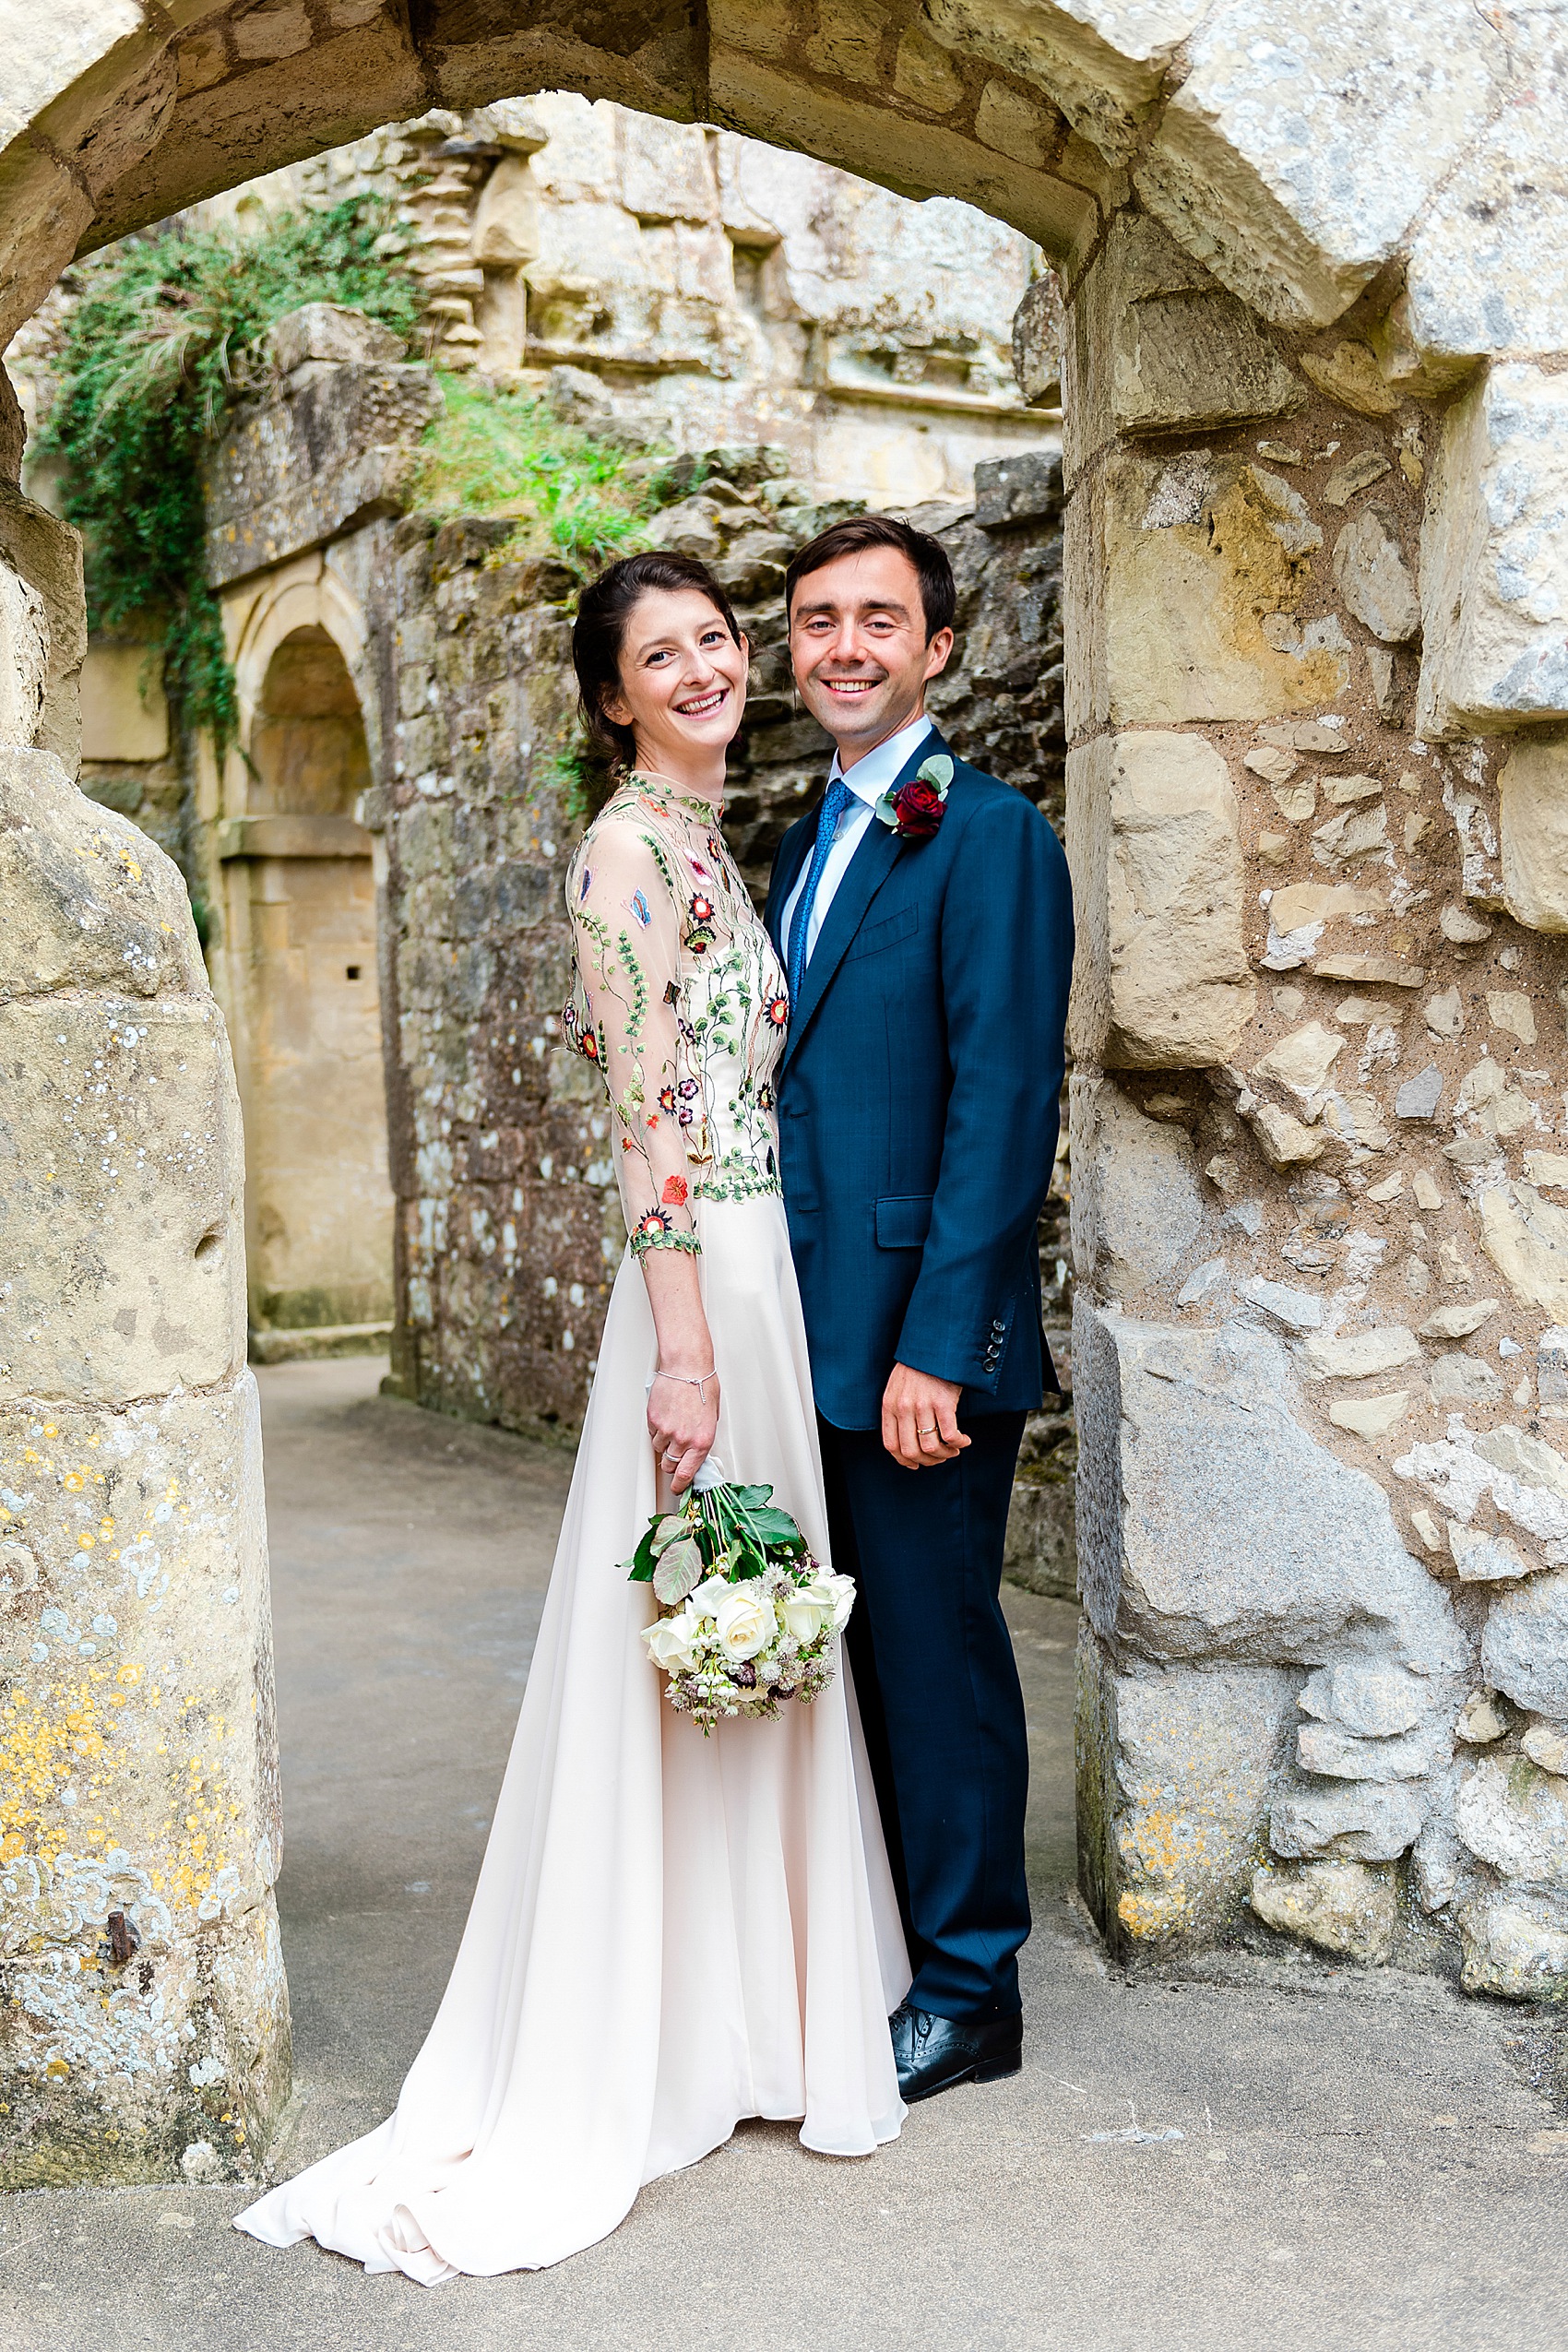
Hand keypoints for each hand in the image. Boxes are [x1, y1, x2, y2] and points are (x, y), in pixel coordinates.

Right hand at [648, 1366, 719, 1492]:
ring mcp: (667, 1431)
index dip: (679, 1485)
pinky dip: (657, 1430)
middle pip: (670, 1465)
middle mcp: (684, 1439)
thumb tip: (696, 1451)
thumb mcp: (712, 1417)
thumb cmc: (703, 1386)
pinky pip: (652, 1434)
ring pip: (659, 1450)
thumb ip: (703, 1437)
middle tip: (675, 1452)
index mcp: (702, 1441)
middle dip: (672, 1463)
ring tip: (672, 1426)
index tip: (677, 1487)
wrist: (687, 1367)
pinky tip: (666, 1416)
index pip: (687, 1474)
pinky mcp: (653, 1420)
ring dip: (664, 1444)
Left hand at [881, 1363, 968, 1470]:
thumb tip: (906, 1440)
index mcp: (889, 1406)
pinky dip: (958, 1443)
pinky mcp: (943, 1403)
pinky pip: (950, 1436)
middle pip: (911, 1451)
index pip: (891, 1445)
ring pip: (931, 1447)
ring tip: (954, 1449)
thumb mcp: (897, 1388)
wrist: (935, 1345)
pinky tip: (964, 1440)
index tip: (917, 1464)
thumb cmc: (918, 1367)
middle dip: (928, 1461)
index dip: (904, 1461)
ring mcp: (923, 1406)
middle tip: (940, 1457)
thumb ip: (898, 1411)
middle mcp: (904, 1408)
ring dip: (945, 1454)